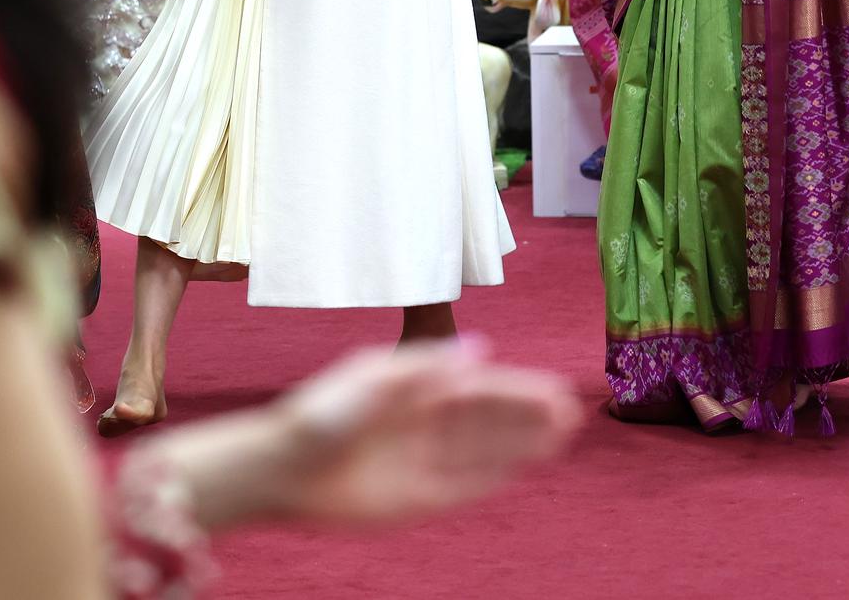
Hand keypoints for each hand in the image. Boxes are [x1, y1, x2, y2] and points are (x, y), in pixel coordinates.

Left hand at [156, 339, 579, 529]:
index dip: (517, 390)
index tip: (554, 391)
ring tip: (560, 436)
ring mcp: (420, 461)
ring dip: (520, 444)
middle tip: (569, 412)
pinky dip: (493, 476)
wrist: (279, 467)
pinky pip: (464, 487)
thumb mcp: (372, 377)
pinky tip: (523, 468)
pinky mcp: (414, 498)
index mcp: (414, 389)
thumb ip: (425, 367)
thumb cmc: (318, 412)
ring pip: (483, 452)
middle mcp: (422, 424)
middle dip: (527, 414)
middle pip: (487, 419)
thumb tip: (479, 350)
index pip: (478, 388)